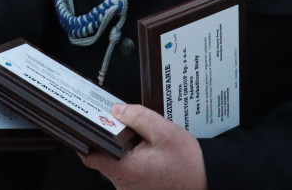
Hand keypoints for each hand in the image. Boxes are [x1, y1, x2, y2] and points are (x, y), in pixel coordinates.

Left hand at [80, 104, 206, 189]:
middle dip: (109, 139)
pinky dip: (132, 159)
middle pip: (102, 157)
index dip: (85, 138)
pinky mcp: (138, 189)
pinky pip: (127, 171)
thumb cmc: (189, 164)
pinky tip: (145, 150)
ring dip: (122, 149)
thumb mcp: (165, 132)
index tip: (87, 123)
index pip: (89, 155)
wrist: (207, 182)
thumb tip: (116, 110)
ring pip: (115, 163)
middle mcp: (123, 182)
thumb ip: (138, 117)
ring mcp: (130, 188)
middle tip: (120, 123)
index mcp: (125, 168)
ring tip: (138, 137)